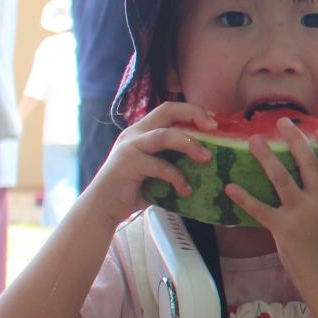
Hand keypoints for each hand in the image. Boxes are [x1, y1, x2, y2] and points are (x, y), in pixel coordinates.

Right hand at [84, 100, 218, 227]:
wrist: (103, 207)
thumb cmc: (134, 189)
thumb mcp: (157, 169)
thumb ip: (174, 159)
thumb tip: (209, 159)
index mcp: (143, 130)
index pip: (169, 109)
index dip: (192, 110)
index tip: (213, 120)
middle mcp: (135, 133)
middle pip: (167, 110)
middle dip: (193, 113)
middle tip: (214, 126)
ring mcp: (130, 146)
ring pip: (164, 135)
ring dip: (189, 144)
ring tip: (207, 158)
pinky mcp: (128, 163)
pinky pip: (160, 166)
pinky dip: (177, 178)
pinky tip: (186, 191)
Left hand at [225, 117, 317, 299]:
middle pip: (309, 162)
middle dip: (295, 139)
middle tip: (283, 121)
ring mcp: (302, 214)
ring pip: (282, 178)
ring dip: (266, 157)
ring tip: (253, 140)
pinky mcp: (284, 229)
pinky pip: (260, 209)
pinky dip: (244, 197)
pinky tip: (231, 187)